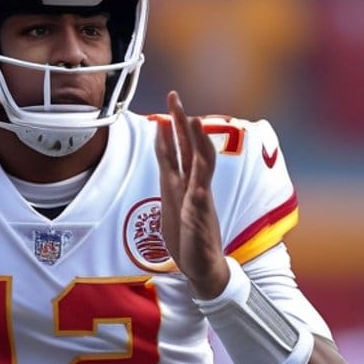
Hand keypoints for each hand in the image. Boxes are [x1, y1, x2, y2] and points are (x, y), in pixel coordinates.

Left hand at [154, 90, 230, 298]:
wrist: (202, 267)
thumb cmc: (186, 232)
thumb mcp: (170, 194)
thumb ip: (168, 166)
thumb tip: (161, 136)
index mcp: (186, 181)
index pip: (180, 146)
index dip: (175, 123)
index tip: (172, 97)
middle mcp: (196, 186)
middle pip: (192, 148)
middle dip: (184, 123)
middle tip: (177, 98)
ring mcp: (200, 203)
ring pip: (202, 168)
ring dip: (199, 146)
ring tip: (195, 123)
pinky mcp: (200, 222)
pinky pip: (201, 205)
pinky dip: (199, 193)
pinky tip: (199, 185)